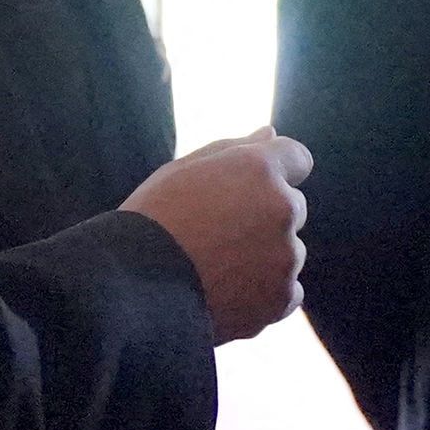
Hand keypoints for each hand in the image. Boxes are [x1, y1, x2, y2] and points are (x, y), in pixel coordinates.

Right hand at [125, 129, 310, 342]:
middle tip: (217, 235)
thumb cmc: (151, 221)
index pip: (297, 158)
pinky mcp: (282, 297)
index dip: (274, 173)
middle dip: (266, 216)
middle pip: (292, 207)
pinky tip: (227, 293)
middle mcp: (282, 208)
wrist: (133, 288)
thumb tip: (269, 132)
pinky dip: (265, 294)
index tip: (248, 191)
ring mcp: (286, 256)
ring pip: (288, 252)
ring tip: (215, 269)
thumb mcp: (182, 171)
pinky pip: (287, 291)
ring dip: (265, 257)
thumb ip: (233, 149)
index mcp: (259, 169)